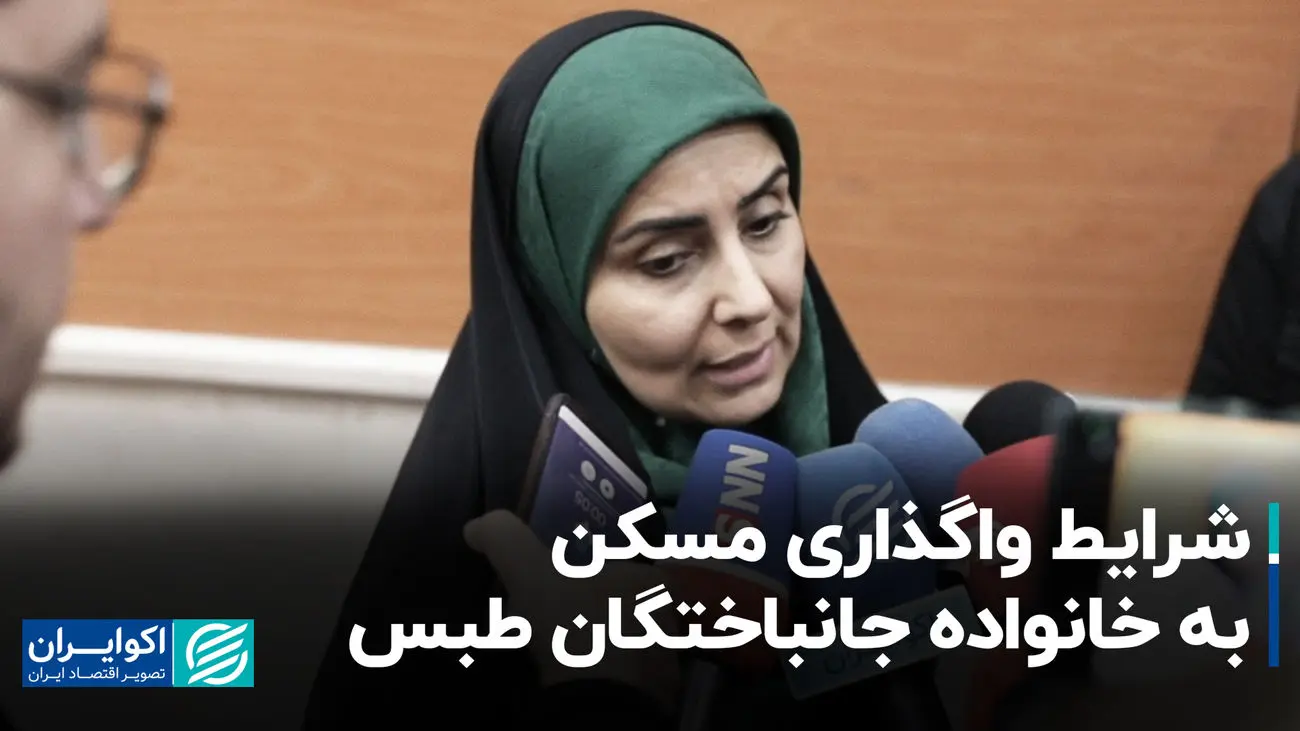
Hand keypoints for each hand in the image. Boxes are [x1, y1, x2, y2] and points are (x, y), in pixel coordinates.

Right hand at [464, 510, 680, 710]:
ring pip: (625, 643)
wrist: (597, 703)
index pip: (629, 566)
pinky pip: (621, 678)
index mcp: (651, 581)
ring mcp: (662, 661)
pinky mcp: (652, 697)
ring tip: (557, 648)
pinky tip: (569, 677)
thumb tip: (475, 525)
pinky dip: (599, 676)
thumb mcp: (531, 572)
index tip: (568, 580)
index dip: (599, 569)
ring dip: (597, 644)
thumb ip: (505, 539)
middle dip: (595, 609)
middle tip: (557, 614)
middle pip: (625, 606)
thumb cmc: (576, 624)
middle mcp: (665, 618)